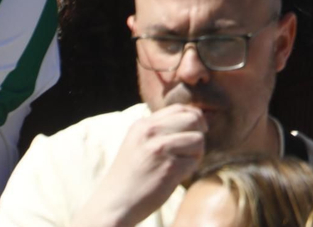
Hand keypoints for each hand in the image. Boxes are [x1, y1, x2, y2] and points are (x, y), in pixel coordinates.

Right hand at [78, 105, 206, 226]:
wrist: (114, 205)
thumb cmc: (131, 176)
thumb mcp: (139, 144)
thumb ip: (161, 130)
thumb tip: (198, 119)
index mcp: (142, 125)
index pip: (179, 108)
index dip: (194, 117)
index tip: (197, 130)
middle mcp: (150, 132)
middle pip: (193, 120)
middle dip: (198, 134)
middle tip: (192, 151)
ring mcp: (160, 149)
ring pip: (198, 140)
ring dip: (195, 154)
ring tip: (180, 166)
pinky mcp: (169, 168)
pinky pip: (194, 162)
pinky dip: (188, 171)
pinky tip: (173, 178)